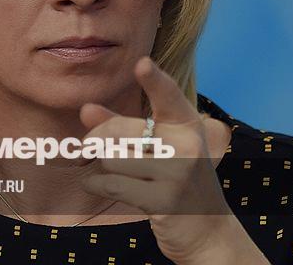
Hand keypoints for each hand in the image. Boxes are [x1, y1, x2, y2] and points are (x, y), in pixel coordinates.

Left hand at [79, 56, 268, 264]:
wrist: (207, 229)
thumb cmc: (176, 180)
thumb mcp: (159, 148)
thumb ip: (122, 127)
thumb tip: (86, 109)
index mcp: (188, 125)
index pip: (169, 96)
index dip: (154, 80)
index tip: (141, 63)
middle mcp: (187, 145)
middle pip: (119, 131)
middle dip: (96, 141)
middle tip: (87, 150)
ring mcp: (178, 174)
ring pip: (112, 158)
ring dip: (100, 167)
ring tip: (110, 173)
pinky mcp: (164, 201)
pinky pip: (111, 183)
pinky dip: (95, 184)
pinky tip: (96, 185)